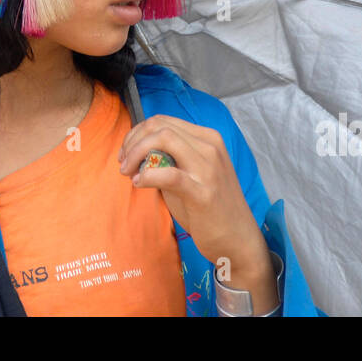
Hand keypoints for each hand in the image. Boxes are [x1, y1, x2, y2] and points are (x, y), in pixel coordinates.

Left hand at [118, 115, 265, 270]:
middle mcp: (210, 147)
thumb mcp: (191, 174)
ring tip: (128, 173)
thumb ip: (170, 159)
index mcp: (207, 139)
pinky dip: (148, 175)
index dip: (137, 133)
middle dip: (133, 141)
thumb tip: (139, 153)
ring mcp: (208, 168)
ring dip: (137, 153)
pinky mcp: (203, 192)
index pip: (163, 120)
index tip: (126, 152)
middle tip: (123, 163)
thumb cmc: (211, 208)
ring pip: (164, 139)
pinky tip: (139, 183)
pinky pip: (169, 174)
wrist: (238, 240)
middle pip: (160, 126)